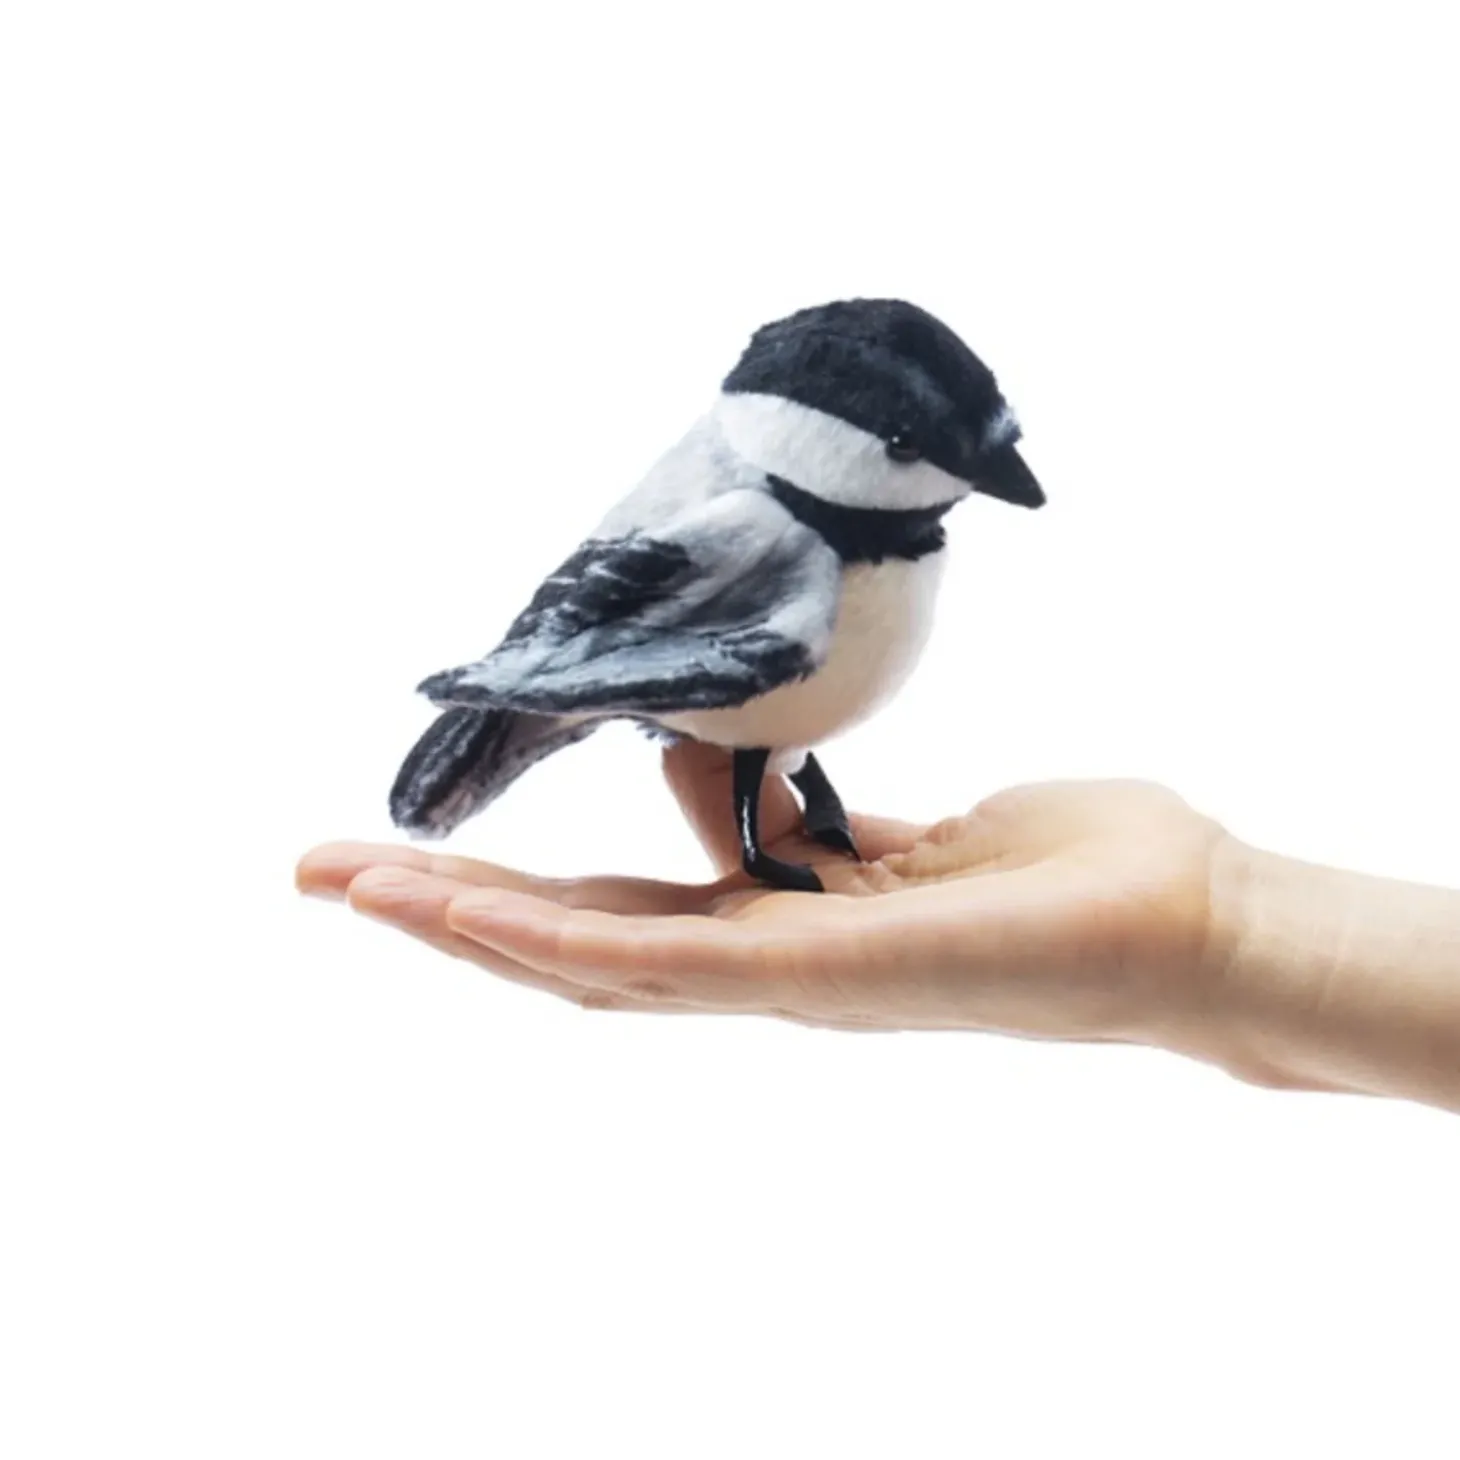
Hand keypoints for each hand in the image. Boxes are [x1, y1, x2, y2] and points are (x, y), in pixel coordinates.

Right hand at [296, 742, 1231, 1046]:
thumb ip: (824, 832)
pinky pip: (669, 959)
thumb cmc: (1072, 875)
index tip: (420, 857)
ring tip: (357, 885)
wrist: (1189, 925)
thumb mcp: (919, 838)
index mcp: (788, 933)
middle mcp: (769, 970)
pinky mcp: (825, 975)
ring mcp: (789, 983)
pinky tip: (470, 913)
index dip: (513, 895)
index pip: (623, 916)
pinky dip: (556, 939)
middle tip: (324, 872)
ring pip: (594, 961)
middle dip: (447, 914)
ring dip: (466, 925)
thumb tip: (758, 783)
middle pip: (580, 943)